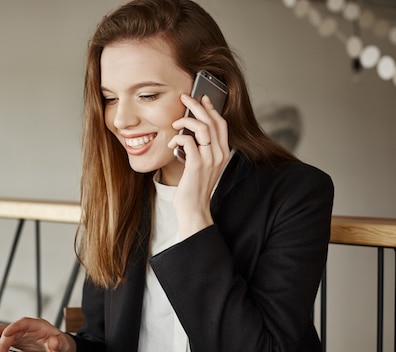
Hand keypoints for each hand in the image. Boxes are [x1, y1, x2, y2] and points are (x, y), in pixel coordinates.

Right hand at [0, 317, 77, 351]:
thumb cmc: (61, 345)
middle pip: (6, 329)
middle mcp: (24, 327)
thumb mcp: (63, 345)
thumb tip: (54, 342)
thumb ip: (59, 344)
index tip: (6, 336)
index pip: (22, 323)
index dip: (13, 328)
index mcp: (36, 325)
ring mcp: (16, 332)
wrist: (59, 348)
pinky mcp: (11, 338)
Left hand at [169, 93, 229, 238]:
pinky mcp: (197, 165)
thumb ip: (202, 149)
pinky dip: (178, 137)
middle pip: (212, 121)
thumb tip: (191, 132)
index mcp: (223, 153)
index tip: (202, 98)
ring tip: (176, 122)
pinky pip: (188, 141)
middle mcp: (219, 154)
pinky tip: (172, 142)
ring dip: (186, 120)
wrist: (195, 209)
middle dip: (197, 105)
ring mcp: (209, 159)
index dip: (212, 108)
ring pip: (202, 127)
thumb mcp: (204, 166)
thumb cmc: (195, 187)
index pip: (221, 124)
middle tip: (184, 98)